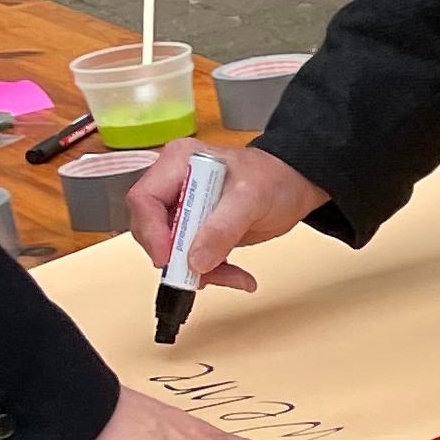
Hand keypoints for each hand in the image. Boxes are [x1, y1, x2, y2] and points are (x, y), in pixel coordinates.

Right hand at [121, 138, 323, 291]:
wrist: (294, 187)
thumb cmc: (274, 179)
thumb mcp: (251, 199)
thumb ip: (222, 228)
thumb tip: (195, 259)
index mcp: (177, 163)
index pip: (144, 199)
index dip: (151, 231)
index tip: (168, 257)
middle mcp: (173, 183)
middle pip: (151, 227)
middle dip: (176, 256)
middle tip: (202, 274)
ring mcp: (183, 207)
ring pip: (170, 248)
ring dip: (198, 270)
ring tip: (233, 276)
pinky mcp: (195, 229)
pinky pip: (190, 257)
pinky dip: (211, 272)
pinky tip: (236, 276)